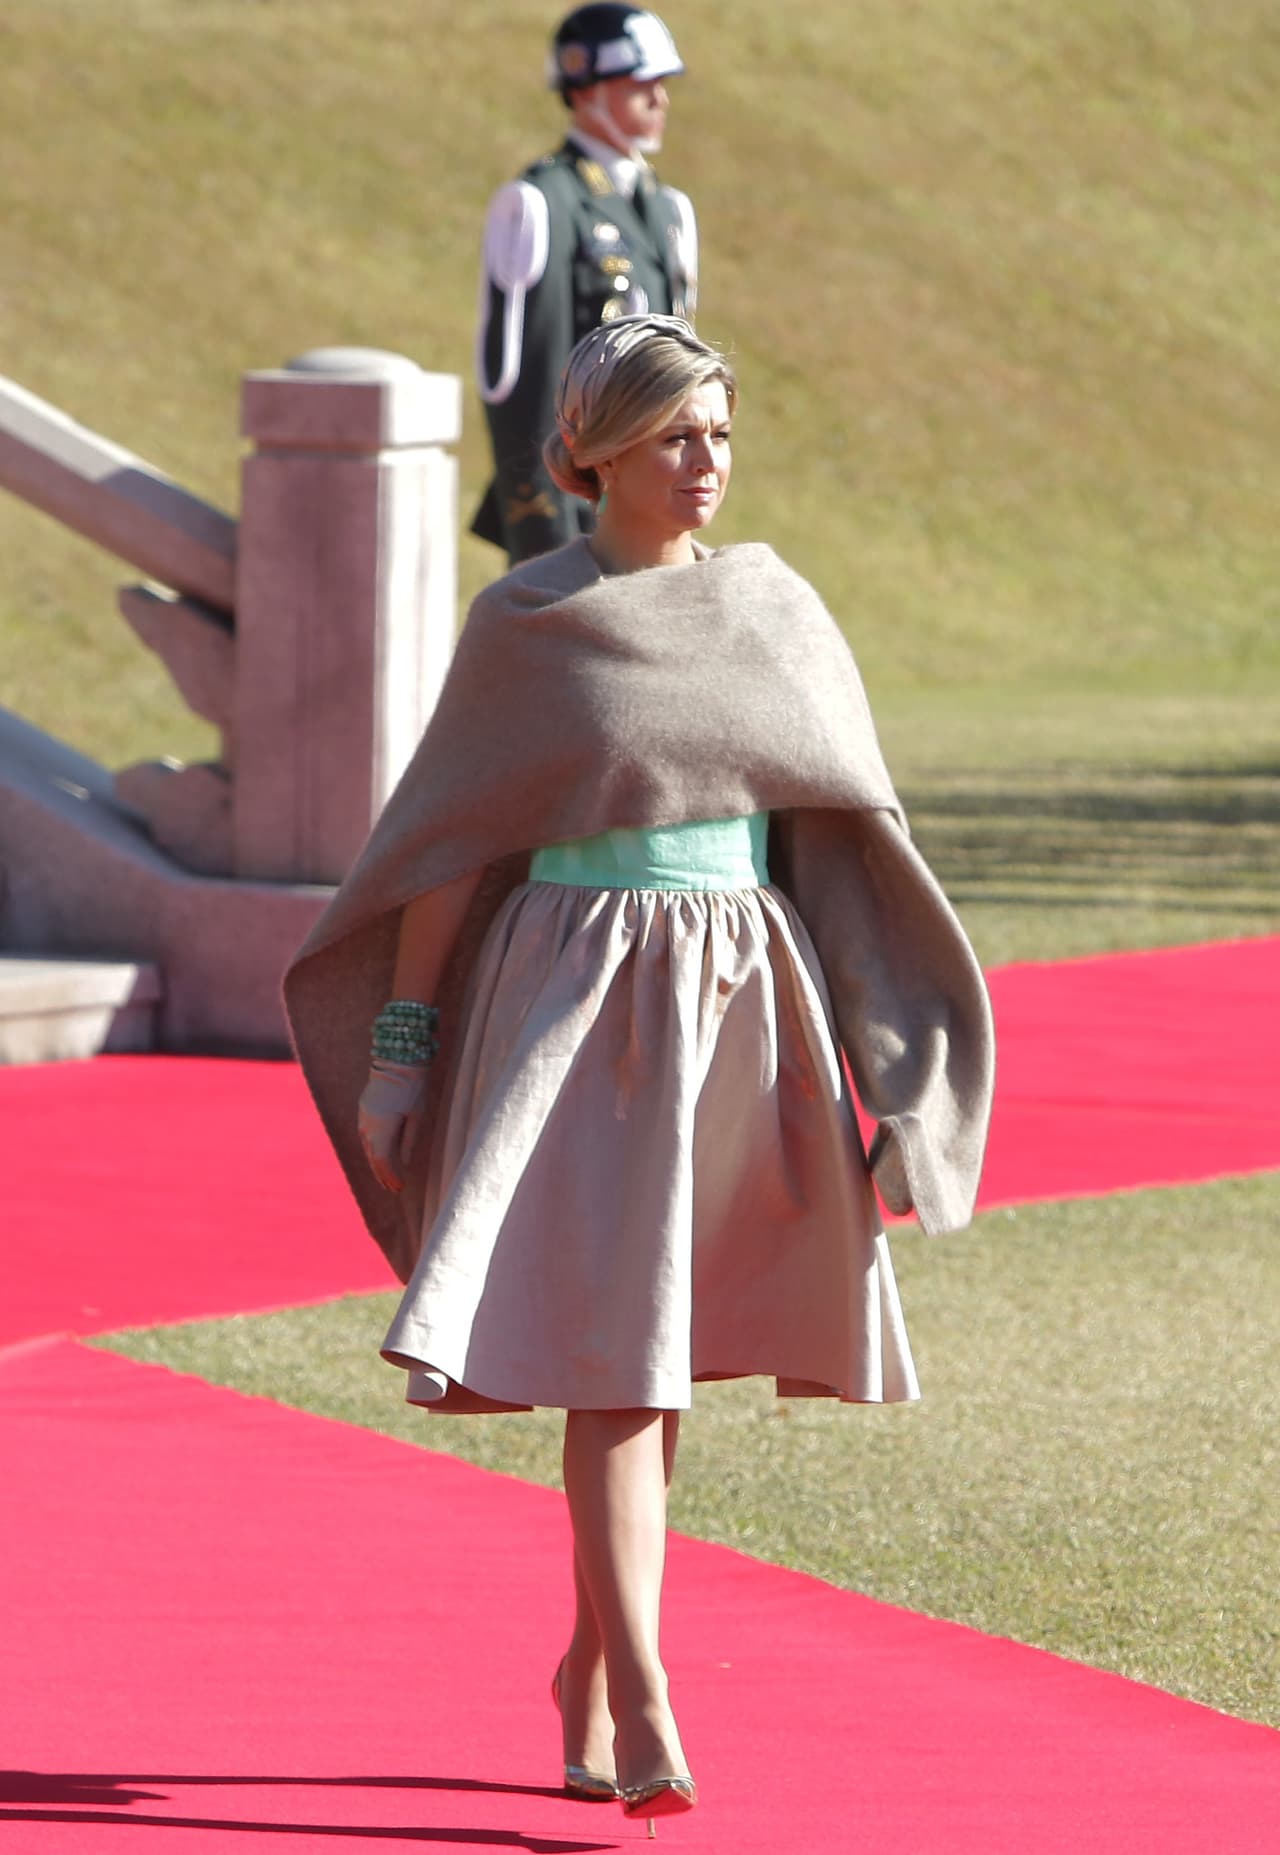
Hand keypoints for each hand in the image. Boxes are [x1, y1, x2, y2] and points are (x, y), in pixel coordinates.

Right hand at [358, 1060, 428, 1193]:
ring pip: (368, 1149)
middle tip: (394, 1190)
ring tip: (387, 1179)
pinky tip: (380, 1157)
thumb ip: (409, 1142)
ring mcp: (363, 1118)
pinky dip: (374, 1151)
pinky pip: (366, 1138)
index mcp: (382, 1129)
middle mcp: (368, 1126)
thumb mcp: (417, 1117)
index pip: (384, 1162)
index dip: (391, 1177)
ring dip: (377, 1165)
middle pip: (374, 1158)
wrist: (396, 1060)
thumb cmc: (412, 1088)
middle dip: (383, 1175)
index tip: (400, 1188)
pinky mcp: (363, 1110)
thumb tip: (404, 1164)